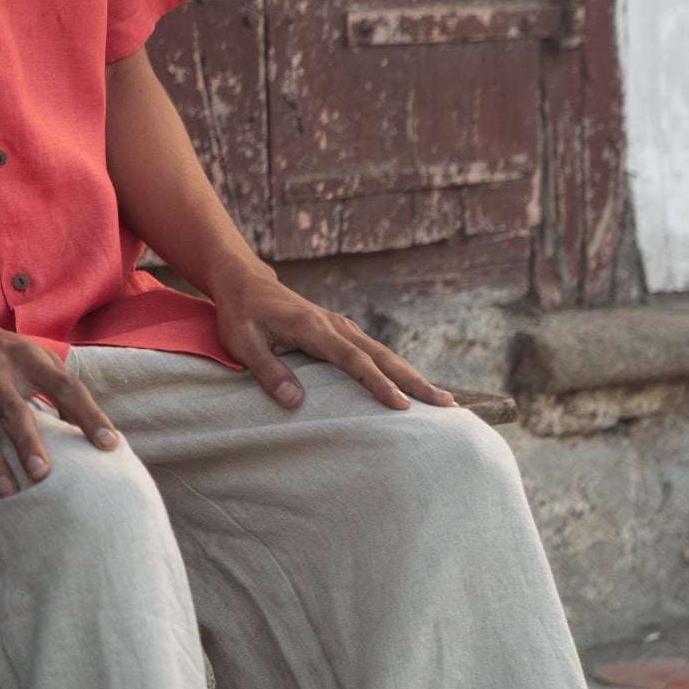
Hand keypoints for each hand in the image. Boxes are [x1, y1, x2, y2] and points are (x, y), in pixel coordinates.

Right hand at [0, 303, 119, 506]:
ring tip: (9, 494)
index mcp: (25, 357)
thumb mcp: (26, 352)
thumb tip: (90, 427)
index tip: (109, 444)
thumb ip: (58, 384)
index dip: (88, 414)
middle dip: (27, 442)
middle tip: (41, 474)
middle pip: (13, 409)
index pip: (64, 386)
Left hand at [211, 265, 456, 411]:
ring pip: (383, 353)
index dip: (377, 383)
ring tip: (443, 399)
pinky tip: (411, 385)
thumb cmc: (241, 313)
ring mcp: (340, 326)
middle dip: (414, 381)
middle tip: (446, 404)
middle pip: (380, 355)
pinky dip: (396, 368)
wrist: (245, 282)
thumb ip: (267, 371)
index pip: (351, 359)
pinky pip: (373, 352)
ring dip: (412, 375)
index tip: (401, 406)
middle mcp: (334, 324)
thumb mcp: (242, 342)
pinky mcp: (340, 331)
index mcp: (312, 326)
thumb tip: (296, 402)